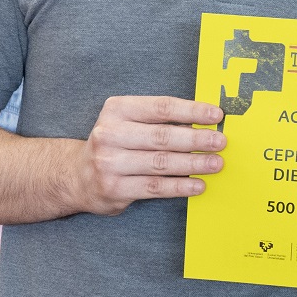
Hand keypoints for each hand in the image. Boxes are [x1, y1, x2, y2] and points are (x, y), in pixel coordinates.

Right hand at [76, 96, 224, 215]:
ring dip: (193, 164)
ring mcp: (109, 163)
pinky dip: (180, 186)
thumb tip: (204, 123)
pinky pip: (155, 187)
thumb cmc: (115, 143)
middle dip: (196, 139)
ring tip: (216, 163)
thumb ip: (159, 120)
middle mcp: (109, 134)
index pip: (161, 107)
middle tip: (220, 142)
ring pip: (161, 163)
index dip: (191, 111)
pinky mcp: (114, 188)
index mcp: (117, 109)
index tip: (216, 116)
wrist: (76, 176)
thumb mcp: (127, 121)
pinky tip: (199, 184)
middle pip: (162, 136)